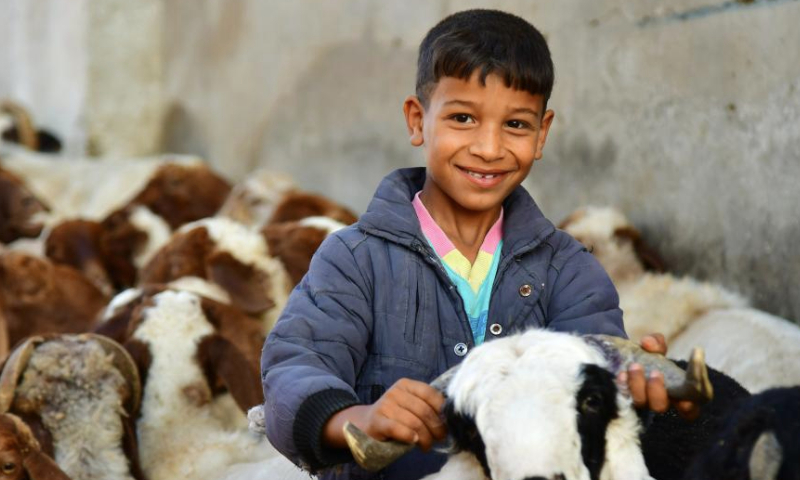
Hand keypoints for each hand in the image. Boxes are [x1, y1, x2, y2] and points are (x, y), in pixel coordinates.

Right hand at [322, 378, 446, 451]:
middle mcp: (395, 392)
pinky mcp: (377, 421)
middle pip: (424, 411)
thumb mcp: (409, 404)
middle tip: (439, 438)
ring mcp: (385, 405)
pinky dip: (409, 436)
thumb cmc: (394, 416)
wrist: (364, 423)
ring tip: (427, 445)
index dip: (442, 411)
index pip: (431, 394)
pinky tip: (414, 441)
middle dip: (436, 428)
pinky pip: (397, 429)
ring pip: (414, 422)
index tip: (446, 424)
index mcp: (406, 384)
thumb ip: (426, 406)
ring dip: (425, 438)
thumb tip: (449, 418)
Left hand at [617, 333, 700, 420]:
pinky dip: (624, 385)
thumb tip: (648, 343)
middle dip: (658, 391)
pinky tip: (622, 374)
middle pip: (662, 407)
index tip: (695, 362)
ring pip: (641, 403)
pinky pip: (624, 398)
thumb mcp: (656, 347)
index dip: (700, 386)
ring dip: (638, 385)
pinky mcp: (625, 399)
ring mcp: (642, 401)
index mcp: (681, 390)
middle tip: (656, 373)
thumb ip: (656, 343)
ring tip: (635, 366)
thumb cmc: (649, 356)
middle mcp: (662, 400)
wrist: (625, 358)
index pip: (699, 397)